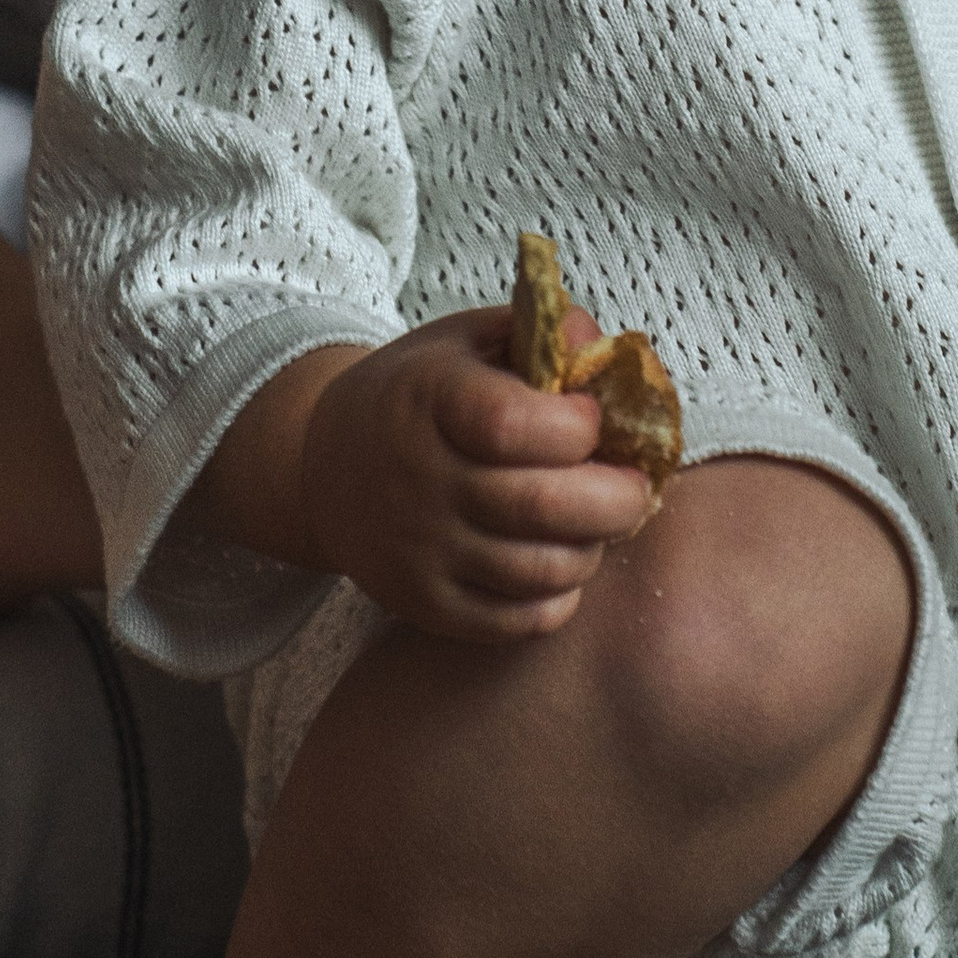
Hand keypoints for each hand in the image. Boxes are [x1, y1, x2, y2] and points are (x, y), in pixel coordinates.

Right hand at [294, 305, 656, 641]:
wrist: (325, 466)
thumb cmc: (419, 395)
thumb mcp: (465, 343)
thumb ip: (541, 336)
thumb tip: (603, 349)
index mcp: (430, 399)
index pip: (515, 424)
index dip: (578, 424)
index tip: (590, 419)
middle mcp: (420, 478)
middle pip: (543, 506)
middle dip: (617, 498)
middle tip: (632, 484)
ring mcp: (420, 549)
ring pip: (541, 570)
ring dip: (593, 547)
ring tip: (593, 522)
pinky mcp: (425, 603)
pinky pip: (518, 621)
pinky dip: (559, 596)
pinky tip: (558, 558)